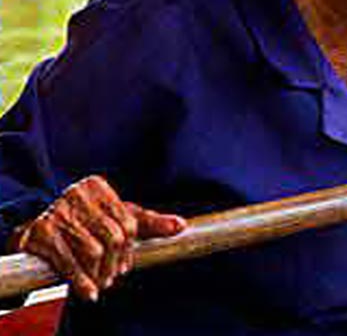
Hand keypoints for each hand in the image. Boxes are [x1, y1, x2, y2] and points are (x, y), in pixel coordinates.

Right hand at [10, 176, 185, 301]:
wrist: (34, 233)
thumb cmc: (82, 224)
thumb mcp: (113, 218)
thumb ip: (147, 222)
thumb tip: (181, 226)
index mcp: (97, 186)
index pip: (127, 222)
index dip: (130, 249)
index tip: (125, 267)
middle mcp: (77, 194)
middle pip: (112, 236)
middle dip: (115, 263)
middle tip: (112, 279)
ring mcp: (57, 211)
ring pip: (92, 250)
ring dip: (99, 274)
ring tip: (101, 284)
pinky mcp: (40, 232)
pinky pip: (67, 260)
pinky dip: (80, 279)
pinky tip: (88, 291)